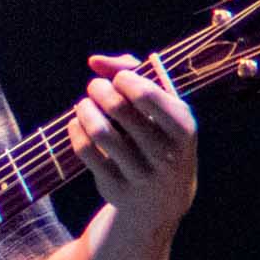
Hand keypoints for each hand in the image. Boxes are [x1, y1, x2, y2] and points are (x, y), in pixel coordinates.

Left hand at [71, 53, 197, 236]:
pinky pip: (86, 152)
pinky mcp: (115, 186)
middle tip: (94, 87)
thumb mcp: (162, 107)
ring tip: (83, 104)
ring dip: (85, 109)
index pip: (146, 94)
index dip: (123, 78)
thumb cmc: (160, 136)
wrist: (162, 199)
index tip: (118, 78)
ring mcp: (140, 173)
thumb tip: (94, 61)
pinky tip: (77, 123)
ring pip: (100, 131)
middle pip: (119, 108)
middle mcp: (165, 153)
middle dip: (100, 89)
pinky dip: (76, 131)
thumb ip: (134, 73)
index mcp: (183, 128)